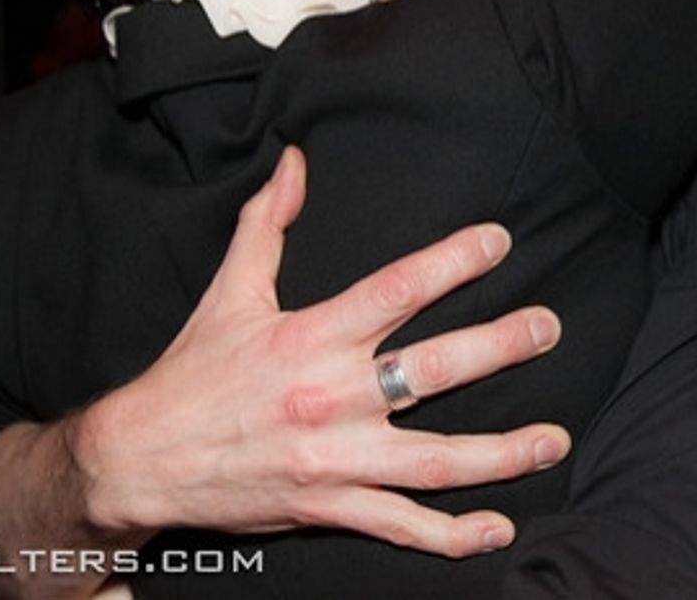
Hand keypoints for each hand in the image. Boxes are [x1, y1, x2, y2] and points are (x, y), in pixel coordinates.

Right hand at [71, 145, 568, 557]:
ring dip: (502, 452)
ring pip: (435, 459)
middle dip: (500, 347)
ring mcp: (335, 458)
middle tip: (549, 328)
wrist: (140, 460)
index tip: (498, 242)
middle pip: (432, 370)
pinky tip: (498, 527)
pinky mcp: (329, 507)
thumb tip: (294, 161)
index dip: (452, 262)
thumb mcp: (229, 289)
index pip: (395, 289)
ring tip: (556, 437)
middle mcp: (330, 396)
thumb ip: (268, 222)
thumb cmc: (191, 373)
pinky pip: (401, 525)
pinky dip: (452, 534)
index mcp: (310, 335)